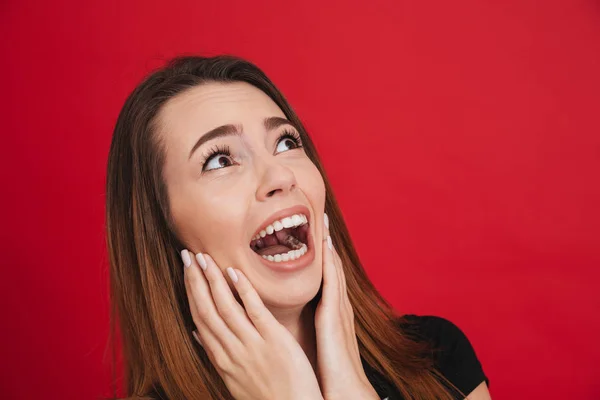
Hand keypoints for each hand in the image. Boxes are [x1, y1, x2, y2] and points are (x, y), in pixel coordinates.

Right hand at [182, 250, 322, 399]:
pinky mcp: (275, 341)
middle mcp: (231, 351)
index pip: (200, 319)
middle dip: (194, 280)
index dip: (190, 292)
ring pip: (225, 308)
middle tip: (187, 254)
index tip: (185, 270)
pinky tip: (234, 272)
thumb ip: (216, 353)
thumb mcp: (234, 378)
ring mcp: (252, 345)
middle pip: (206, 310)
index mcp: (222, 359)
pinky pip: (255, 312)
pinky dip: (243, 291)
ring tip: (204, 257)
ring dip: (212, 280)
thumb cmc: (268, 396)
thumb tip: (196, 333)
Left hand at [314, 214, 379, 399]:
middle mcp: (337, 307)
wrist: (346, 392)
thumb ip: (310, 330)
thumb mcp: (318, 345)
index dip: (320, 256)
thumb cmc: (329, 374)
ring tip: (322, 221)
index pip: (325, 278)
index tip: (312, 235)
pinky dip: (329, 261)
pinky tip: (325, 245)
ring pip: (332, 269)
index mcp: (331, 314)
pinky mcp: (335, 315)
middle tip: (320, 217)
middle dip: (326, 242)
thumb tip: (295, 324)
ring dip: (327, 244)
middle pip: (331, 267)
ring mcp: (338, 309)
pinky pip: (332, 281)